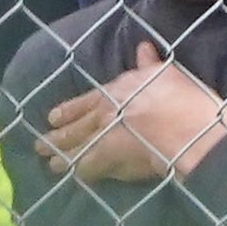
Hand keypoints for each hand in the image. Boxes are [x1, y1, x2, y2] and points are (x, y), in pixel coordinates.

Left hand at [39, 45, 226, 181]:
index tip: (53, 117)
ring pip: (76, 147)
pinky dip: (81, 173)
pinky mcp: (108, 160)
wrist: (186, 130)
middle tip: (40, 145)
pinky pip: (89, 168)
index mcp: (116, 91)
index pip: (86, 101)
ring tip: (51, 165)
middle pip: (75, 126)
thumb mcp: (166, 74)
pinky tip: (74, 178)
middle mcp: (104, 113)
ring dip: (63, 156)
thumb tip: (143, 47)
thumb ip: (150, 64)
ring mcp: (103, 137)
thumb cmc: (182, 99)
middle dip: (57, 136)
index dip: (68, 111)